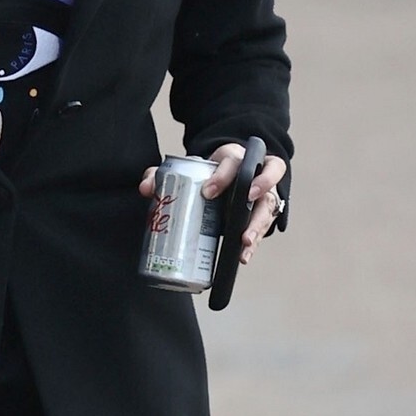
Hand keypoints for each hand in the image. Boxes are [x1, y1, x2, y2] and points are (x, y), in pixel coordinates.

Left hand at [136, 143, 286, 265]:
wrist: (226, 179)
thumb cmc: (208, 174)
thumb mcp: (187, 170)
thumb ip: (162, 175)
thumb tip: (146, 188)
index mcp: (235, 158)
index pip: (235, 160)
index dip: (224, 176)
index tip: (207, 193)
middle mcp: (256, 172)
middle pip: (265, 178)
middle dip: (255, 193)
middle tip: (240, 208)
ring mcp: (265, 192)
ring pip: (269, 204)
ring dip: (259, 224)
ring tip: (245, 243)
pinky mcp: (264, 212)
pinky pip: (265, 225)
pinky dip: (256, 243)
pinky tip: (243, 257)